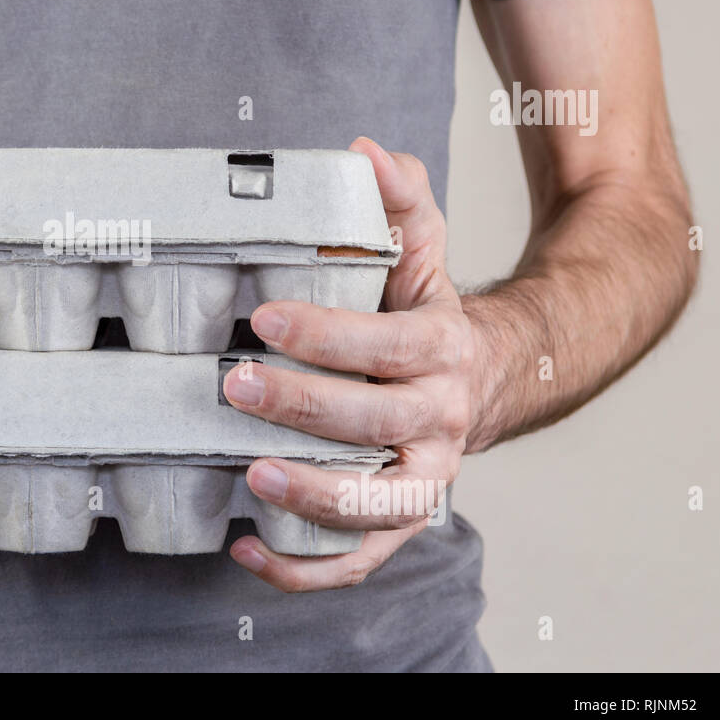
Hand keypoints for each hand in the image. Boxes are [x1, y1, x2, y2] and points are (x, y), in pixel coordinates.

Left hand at [222, 137, 478, 590]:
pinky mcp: (400, 521)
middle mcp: (439, 422)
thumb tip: (361, 152)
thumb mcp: (422, 248)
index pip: (387, 346)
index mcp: (442, 350)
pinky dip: (307, 567)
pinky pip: (360, 558)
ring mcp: (424, 480)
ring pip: (379, 505)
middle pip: (377, 423)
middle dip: (303, 405)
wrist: (485, 382)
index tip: (265, 318)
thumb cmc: (429, 313)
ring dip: (315, 496)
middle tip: (234, 383)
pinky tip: (247, 551)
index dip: (328, 335)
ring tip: (251, 476)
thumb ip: (398, 198)